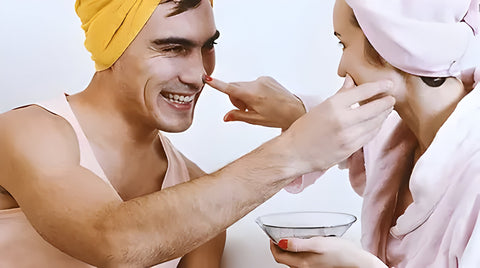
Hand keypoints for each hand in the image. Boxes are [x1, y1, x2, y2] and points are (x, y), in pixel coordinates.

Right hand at [206, 76, 305, 130]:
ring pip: (243, 86)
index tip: (206, 78)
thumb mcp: (256, 120)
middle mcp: (256, 84)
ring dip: (244, 95)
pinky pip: (253, 83)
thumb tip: (226, 117)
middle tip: (246, 110)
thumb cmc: (278, 117)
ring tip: (257, 106)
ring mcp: (262, 79)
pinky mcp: (266, 78)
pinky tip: (263, 99)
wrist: (295, 110)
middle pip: (235, 87)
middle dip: (235, 98)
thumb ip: (239, 116)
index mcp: (253, 96)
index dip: (217, 85)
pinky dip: (253, 91)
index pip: (230, 89)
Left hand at [270, 237, 386, 267]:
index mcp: (301, 263)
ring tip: (288, 239)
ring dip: (287, 250)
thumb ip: (298, 244)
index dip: (272, 245)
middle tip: (277, 236)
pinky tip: (302, 245)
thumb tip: (281, 242)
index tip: (271, 236)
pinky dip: (296, 253)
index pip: (278, 256)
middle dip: (278, 247)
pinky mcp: (315, 266)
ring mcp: (309, 267)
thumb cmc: (341, 252)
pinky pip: (300, 260)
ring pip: (291, 260)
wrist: (356, 260)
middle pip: (283, 259)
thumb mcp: (318, 243)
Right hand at [280, 76, 394, 171]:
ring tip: (386, 110)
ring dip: (383, 116)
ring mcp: (348, 136)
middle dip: (386, 102)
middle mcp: (343, 120)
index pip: (363, 92)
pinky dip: (375, 128)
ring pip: (374, 124)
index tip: (388, 84)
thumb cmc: (304, 130)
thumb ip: (340, 95)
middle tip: (391, 98)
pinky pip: (369, 136)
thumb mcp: (321, 107)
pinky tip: (377, 124)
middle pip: (374, 108)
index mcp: (333, 105)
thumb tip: (351, 80)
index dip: (379, 87)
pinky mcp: (350, 149)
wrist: (294, 153)